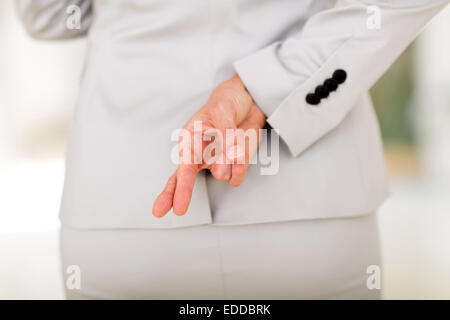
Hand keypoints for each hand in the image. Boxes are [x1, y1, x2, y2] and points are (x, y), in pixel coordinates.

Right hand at [152, 74, 265, 216]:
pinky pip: (238, 175)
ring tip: (236, 136)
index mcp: (190, 139)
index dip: (180, 189)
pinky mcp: (234, 165)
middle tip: (177, 210)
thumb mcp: (223, 111)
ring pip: (224, 175)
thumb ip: (223, 138)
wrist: (249, 100)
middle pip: (184, 181)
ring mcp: (216, 162)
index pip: (183, 167)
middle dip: (181, 195)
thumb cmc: (227, 102)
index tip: (176, 208)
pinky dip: (243, 164)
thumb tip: (223, 167)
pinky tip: (242, 146)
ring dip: (232, 159)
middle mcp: (200, 154)